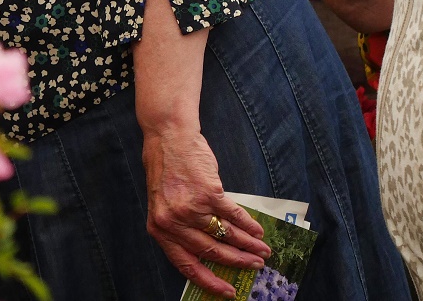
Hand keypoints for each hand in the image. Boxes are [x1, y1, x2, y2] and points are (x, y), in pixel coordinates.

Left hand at [142, 125, 270, 295]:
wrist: (168, 137)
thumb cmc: (166, 170)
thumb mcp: (163, 204)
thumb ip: (181, 228)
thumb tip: (212, 253)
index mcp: (159, 228)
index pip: (185, 264)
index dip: (209, 281)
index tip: (227, 292)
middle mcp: (173, 222)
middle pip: (211, 252)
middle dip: (238, 262)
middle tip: (255, 265)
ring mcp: (191, 208)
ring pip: (226, 235)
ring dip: (248, 245)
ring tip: (262, 251)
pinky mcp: (209, 193)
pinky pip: (234, 215)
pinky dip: (249, 224)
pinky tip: (258, 231)